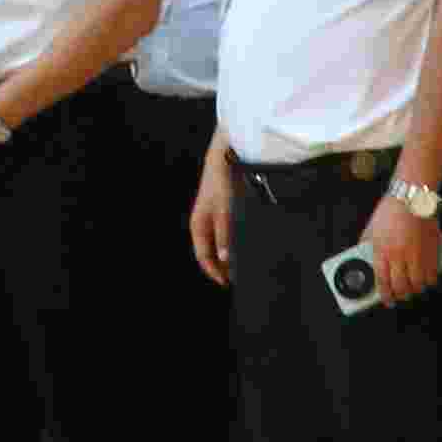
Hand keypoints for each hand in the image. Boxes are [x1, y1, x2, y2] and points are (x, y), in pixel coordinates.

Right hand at [190, 153, 236, 286]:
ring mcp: (211, 219)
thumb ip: (224, 234)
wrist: (223, 158)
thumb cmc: (221, 184)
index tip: (226, 283)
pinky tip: (243, 246)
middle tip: (236, 279)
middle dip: (221, 267)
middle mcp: (202, 225)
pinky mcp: (220, 213)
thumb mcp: (224, 211)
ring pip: (217, 245)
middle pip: (210, 253)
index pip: (203, 257)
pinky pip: (223, 235)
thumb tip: (225, 259)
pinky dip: (231, 244)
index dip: (214, 272)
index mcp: (198, 226)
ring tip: (242, 266)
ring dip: (227, 256)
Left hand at [360, 191, 441, 307]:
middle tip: (401, 296)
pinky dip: (429, 281)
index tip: (387, 300)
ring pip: (418, 284)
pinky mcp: (431, 251)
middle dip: (401, 295)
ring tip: (413, 288)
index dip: (386, 296)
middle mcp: (399, 255)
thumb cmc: (390, 211)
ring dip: (415, 290)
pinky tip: (426, 280)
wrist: (412, 197)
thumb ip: (367, 244)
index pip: (383, 282)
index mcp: (382, 251)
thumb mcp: (371, 228)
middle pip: (402, 287)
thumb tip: (361, 256)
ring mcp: (417, 254)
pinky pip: (432, 274)